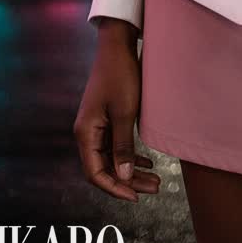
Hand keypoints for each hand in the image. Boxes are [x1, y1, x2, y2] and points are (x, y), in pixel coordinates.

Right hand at [74, 33, 160, 202]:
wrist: (118, 46)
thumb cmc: (121, 76)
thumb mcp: (125, 113)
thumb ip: (123, 147)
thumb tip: (124, 178)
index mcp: (85, 133)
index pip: (95, 173)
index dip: (115, 188)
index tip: (137, 197)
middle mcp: (87, 133)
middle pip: (105, 168)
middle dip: (129, 181)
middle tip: (155, 189)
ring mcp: (97, 125)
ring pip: (113, 158)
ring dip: (132, 170)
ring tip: (156, 180)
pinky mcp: (107, 118)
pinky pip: (117, 145)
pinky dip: (131, 155)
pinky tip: (147, 162)